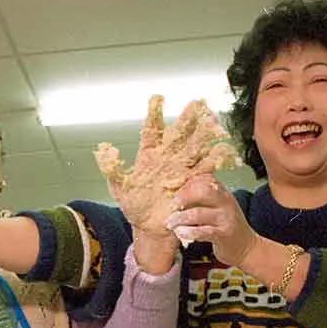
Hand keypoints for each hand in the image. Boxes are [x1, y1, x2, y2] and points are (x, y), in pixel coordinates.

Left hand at [94, 95, 240, 239]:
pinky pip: (205, 170)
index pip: (151, 130)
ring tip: (212, 120)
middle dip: (187, 119)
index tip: (157, 98)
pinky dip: (214, 160)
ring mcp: (182, 169)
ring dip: (203, 135)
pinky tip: (222, 149)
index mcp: (149, 156)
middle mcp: (167, 159)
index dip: (154, 114)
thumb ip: (114, 172)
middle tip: (196, 103)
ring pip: (194, 147)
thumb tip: (104, 152)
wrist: (151, 229)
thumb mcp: (120, 191)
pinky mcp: (192, 183)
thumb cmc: (135, 208)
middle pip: (178, 134)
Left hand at [165, 174, 259, 267]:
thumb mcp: (218, 207)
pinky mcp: (224, 234)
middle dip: (182, 198)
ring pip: (198, 213)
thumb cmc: (226, 226)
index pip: (202, 180)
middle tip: (171, 207)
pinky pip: (202, 232)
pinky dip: (188, 232)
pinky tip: (180, 233)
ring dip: (180, 218)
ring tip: (170, 223)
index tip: (174, 194)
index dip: (185, 186)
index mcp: (222, 192)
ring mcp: (225, 218)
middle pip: (201, 191)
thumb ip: (202, 199)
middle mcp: (225, 202)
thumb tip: (176, 195)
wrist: (247, 247)